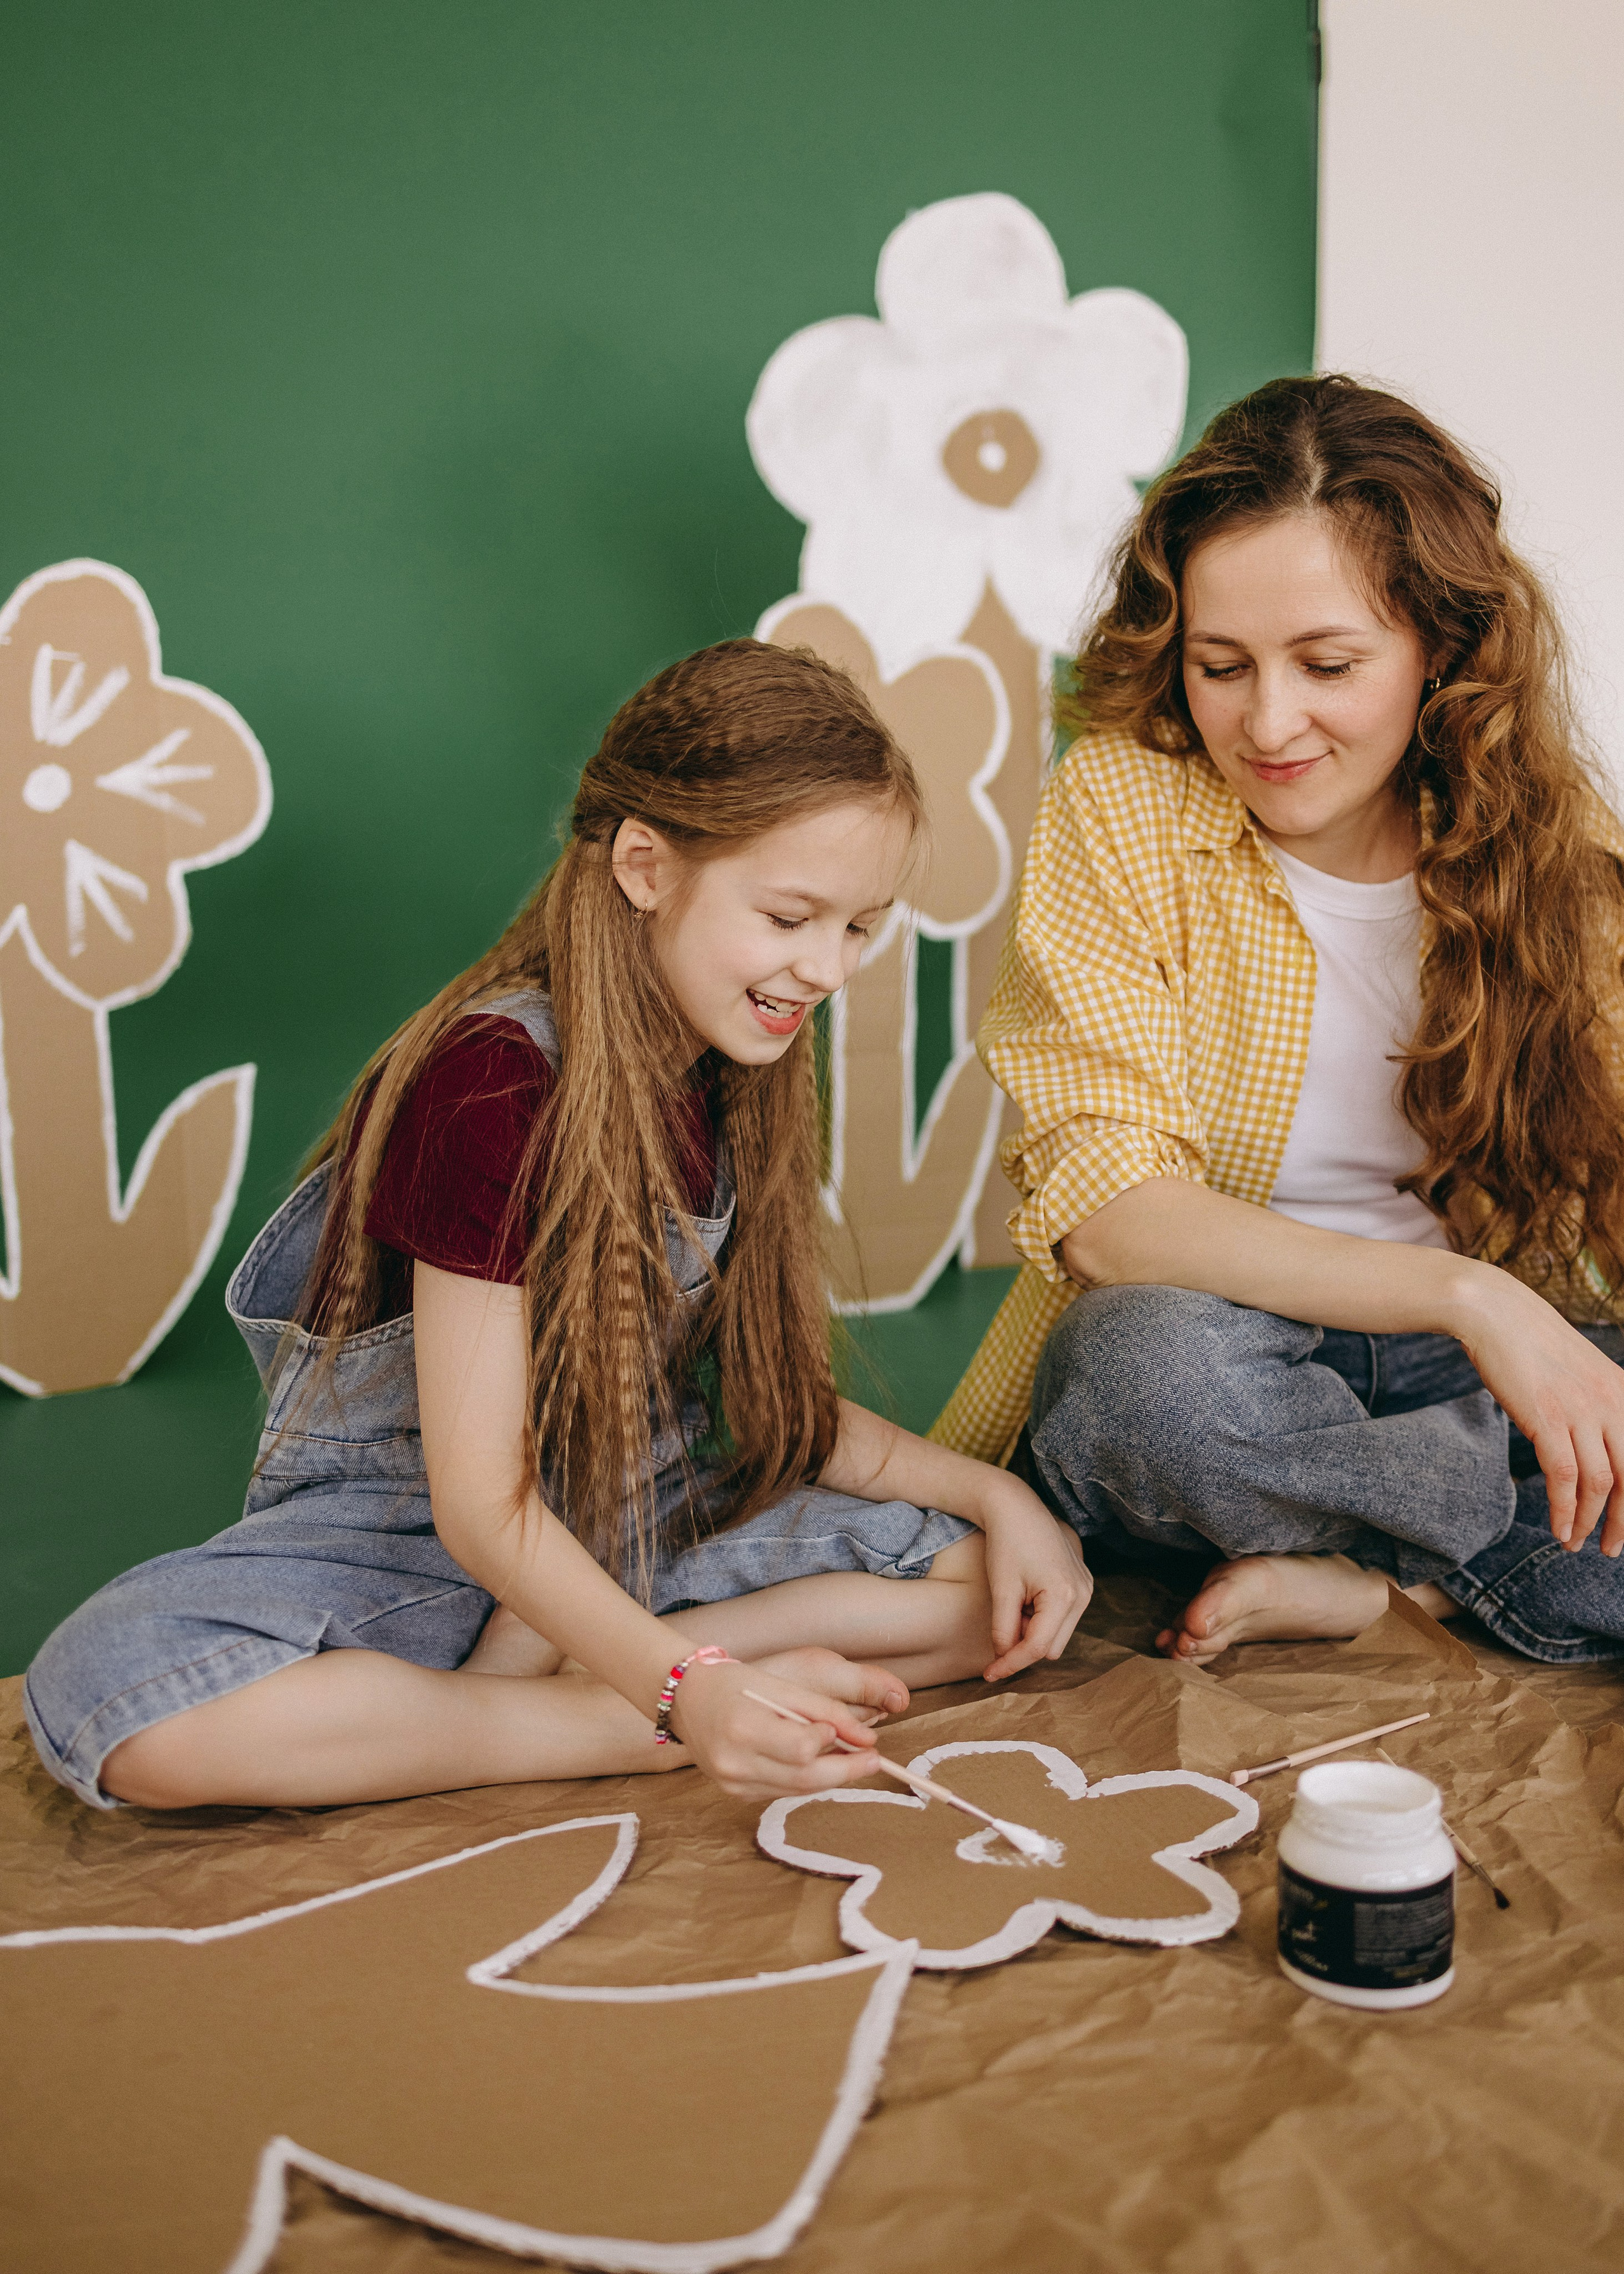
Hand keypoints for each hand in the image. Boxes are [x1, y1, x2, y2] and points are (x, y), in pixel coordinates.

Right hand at [667, 1649, 908, 1801]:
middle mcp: (735, 1763)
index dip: (828, 1741)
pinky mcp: (735, 1793)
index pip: (801, 1749)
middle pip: (805, 1779)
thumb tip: (867, 1739)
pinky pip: (780, 1791)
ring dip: (828, 1776)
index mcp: (744, 1728)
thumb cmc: (733, 1684)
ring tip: (850, 1759)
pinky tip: (810, 1763)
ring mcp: (732, 1783)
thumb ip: (824, 1711)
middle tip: (875, 1758)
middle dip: (846, 1770)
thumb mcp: (780, 1686)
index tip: (842, 1729)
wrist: (686, 1699)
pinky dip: (802, 1779)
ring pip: (796, 1790)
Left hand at [975, 1482, 1093, 1679]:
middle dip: (1024, 1645)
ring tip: (1015, 1603)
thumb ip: (1004, 1630)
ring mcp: (1086, 1588)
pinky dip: (1042, 1617)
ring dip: (1034, 1631)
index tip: (988, 1674)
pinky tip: (1026, 1595)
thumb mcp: (1001, 1589)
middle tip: (1002, 1623)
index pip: (1038, 1648)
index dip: (1011, 1664)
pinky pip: (1063, 1617)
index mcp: (1064, 1596)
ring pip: (1058, 1635)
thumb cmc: (1006, 1543)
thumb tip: (1003, 1657)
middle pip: (1052, 1647)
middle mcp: (1083, 1594)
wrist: (1016, 1506)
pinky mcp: (1082, 1583)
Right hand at [1453, 1272, 1623, 1555]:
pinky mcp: (1548, 1418)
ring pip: (1599, 1484)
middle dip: (1623, 1521)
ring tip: (1574, 1543)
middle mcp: (1613, 1404)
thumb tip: (1600, 1448)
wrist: (1496, 1314)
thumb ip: (1601, 1407)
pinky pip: (1563, 1477)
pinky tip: (1558, 1528)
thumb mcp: (1584, 1373)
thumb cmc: (1533, 1344)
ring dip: (1588, 1521)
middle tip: (1611, 1548)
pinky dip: (1563, 1510)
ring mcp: (1582, 1411)